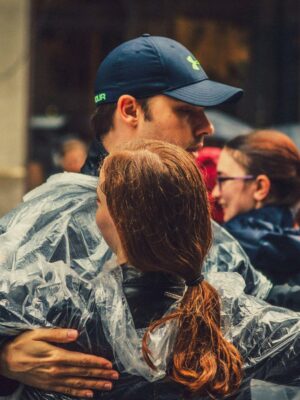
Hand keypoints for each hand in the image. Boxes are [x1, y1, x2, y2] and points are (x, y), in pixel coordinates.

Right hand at [0, 328, 118, 397]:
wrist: (5, 361)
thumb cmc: (22, 344)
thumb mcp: (38, 333)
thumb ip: (58, 334)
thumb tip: (76, 333)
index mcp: (56, 356)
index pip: (81, 360)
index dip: (96, 362)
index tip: (109, 364)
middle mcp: (57, 370)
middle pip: (83, 372)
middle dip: (100, 374)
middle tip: (115, 376)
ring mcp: (52, 380)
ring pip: (77, 383)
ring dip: (94, 384)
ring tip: (108, 386)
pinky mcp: (48, 385)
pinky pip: (66, 391)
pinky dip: (79, 393)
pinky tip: (89, 394)